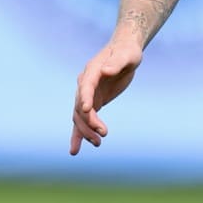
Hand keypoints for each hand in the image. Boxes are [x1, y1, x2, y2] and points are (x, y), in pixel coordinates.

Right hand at [70, 39, 143, 154]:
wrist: (124, 52)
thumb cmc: (127, 52)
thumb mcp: (127, 55)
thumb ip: (117, 62)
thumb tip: (106, 70)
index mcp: (92, 71)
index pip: (86, 86)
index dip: (86, 98)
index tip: (88, 111)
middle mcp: (85, 84)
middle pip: (81, 106)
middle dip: (90, 121)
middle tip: (103, 134)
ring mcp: (87, 94)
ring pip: (80, 116)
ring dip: (86, 131)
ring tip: (98, 143)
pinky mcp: (93, 103)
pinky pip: (83, 120)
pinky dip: (79, 134)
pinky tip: (75, 150)